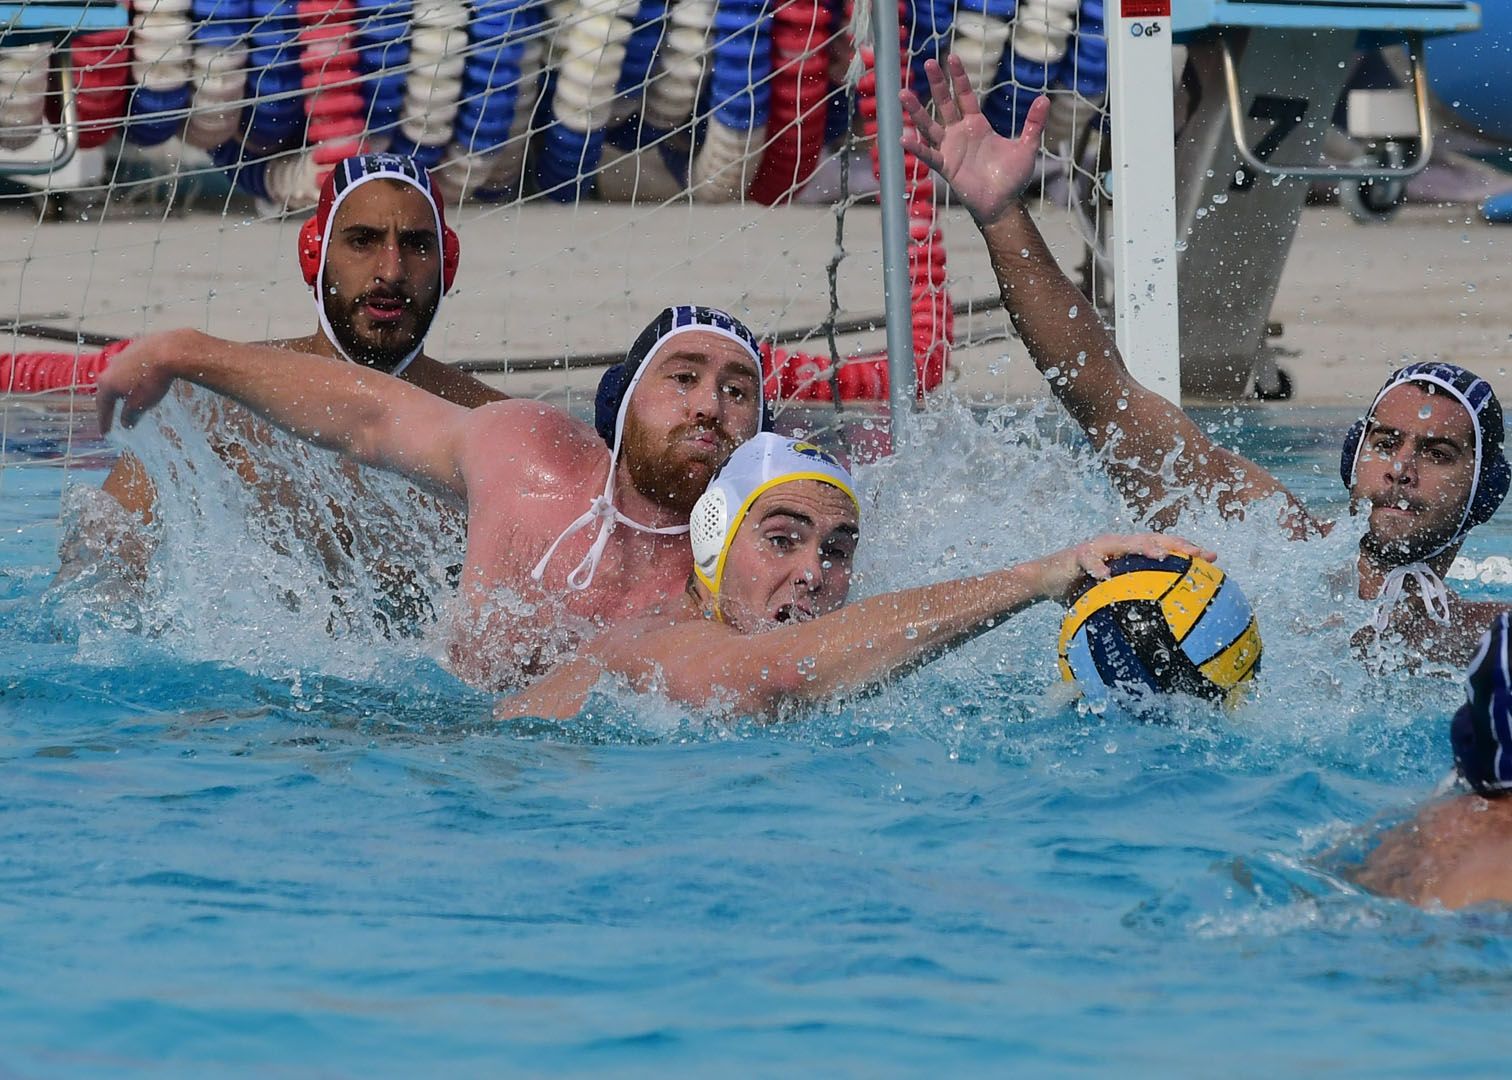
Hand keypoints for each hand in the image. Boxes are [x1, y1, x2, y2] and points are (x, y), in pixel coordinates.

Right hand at [96, 328, 195, 434]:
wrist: (169, 350)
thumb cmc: (153, 380)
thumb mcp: (141, 404)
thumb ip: (130, 415)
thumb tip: (125, 423)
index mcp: (107, 382)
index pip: (102, 406)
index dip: (104, 420)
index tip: (105, 432)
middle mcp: (110, 367)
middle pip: (108, 388)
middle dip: (110, 401)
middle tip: (111, 412)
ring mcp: (123, 355)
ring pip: (120, 374)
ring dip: (123, 386)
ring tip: (128, 396)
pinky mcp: (137, 346)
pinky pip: (134, 364)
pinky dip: (135, 374)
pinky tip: (143, 377)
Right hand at [900, 55, 1048, 225]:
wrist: (1004, 203)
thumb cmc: (1013, 177)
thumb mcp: (1026, 146)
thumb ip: (1032, 123)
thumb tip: (1045, 99)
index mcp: (977, 125)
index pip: (964, 95)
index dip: (958, 77)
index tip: (951, 57)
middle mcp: (960, 134)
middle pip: (944, 103)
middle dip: (937, 84)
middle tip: (928, 62)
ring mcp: (950, 149)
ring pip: (930, 125)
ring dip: (916, 111)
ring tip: (903, 94)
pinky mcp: (946, 167)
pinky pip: (929, 155)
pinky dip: (917, 148)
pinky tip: (905, 138)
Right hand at [1035, 533, 1218, 604]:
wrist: (1047, 578)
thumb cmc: (1082, 589)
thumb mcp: (1111, 596)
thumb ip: (1132, 603)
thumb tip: (1160, 629)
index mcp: (1130, 553)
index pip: (1164, 547)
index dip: (1187, 550)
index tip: (1213, 558)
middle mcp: (1119, 545)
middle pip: (1154, 539)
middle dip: (1177, 544)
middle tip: (1198, 553)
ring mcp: (1100, 547)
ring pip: (1126, 542)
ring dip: (1143, 547)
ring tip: (1159, 555)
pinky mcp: (1080, 553)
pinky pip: (1090, 559)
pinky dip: (1097, 566)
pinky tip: (1104, 576)